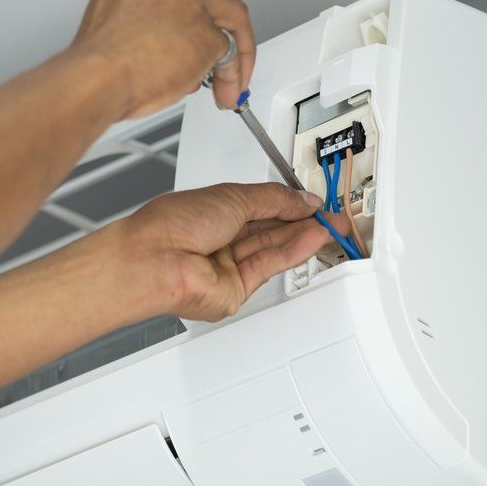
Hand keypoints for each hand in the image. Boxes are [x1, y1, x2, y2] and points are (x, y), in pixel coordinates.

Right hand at [67, 0, 255, 115]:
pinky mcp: (206, 32)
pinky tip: (225, 90)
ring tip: (232, 81)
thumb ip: (145, 30)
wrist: (95, 81)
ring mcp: (187, 3)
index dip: (194, 6)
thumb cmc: (94, 71)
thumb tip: (171, 51)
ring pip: (232, 13)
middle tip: (235, 42)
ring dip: (240, 49)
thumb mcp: (112, 33)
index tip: (196, 27)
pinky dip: (233, 74)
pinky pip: (230, 51)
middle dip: (230, 15)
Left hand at [109, 183, 349, 321]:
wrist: (155, 260)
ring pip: (274, 248)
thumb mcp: (234, 196)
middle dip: (303, 220)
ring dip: (304, 235)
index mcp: (215, 210)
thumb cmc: (173, 225)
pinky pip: (270, 266)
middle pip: (272, 228)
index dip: (291, 202)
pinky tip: (311, 239)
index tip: (314, 200)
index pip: (263, 205)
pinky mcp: (235, 289)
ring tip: (329, 226)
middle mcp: (221, 237)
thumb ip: (275, 198)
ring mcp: (227, 264)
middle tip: (331, 215)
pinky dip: (293, 251)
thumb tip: (301, 198)